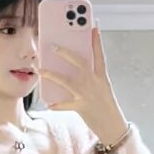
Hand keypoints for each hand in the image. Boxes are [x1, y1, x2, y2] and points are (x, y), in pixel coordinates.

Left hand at [45, 26, 128, 141]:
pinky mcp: (82, 107)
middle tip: (53, 46)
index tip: (94, 26)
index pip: (99, 55)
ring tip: (39, 69)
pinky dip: (57, 105)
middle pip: (80, 63)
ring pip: (67, 81)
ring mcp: (88, 94)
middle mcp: (95, 82)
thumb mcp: (103, 89)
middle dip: (66, 54)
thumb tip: (75, 69)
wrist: (114, 127)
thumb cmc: (106, 107)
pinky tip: (48, 104)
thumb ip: (91, 77)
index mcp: (102, 77)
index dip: (96, 40)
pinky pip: (66, 105)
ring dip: (51, 75)